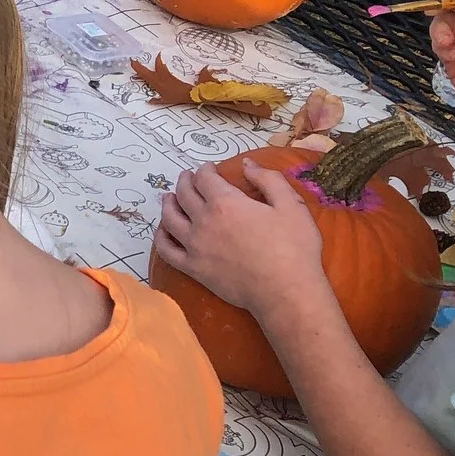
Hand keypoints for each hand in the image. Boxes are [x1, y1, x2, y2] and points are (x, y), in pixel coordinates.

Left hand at [153, 160, 329, 322]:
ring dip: (168, 205)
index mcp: (226, 203)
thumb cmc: (294, 247)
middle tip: (186, 177)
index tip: (207, 168)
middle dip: (184, 182)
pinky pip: (167, 250)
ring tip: (168, 198)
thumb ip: (268, 180)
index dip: (204, 170)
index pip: (205, 179)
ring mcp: (194, 246)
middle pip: (184, 195)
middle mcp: (203, 221)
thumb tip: (247, 164)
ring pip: (170, 219)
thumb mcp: (291, 205)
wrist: (285, 291)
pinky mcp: (193, 268)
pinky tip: (162, 231)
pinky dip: (160, 237)